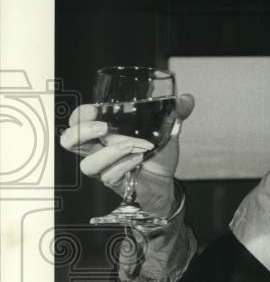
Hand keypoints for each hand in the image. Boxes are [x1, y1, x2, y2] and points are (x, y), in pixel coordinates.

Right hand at [60, 94, 195, 211]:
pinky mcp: (113, 182)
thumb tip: (187, 98)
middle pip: (70, 141)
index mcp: (104, 132)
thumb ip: (175, 113)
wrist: (166, 181)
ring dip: (111, 152)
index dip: (81, 114)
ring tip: (133, 145)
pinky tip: (140, 159)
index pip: (78, 120)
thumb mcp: (167, 130)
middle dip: (82, 132)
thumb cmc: (157, 154)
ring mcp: (104, 168)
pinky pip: (110, 176)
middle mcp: (98, 149)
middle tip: (103, 127)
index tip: (96, 109)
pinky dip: (126, 165)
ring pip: (88, 163)